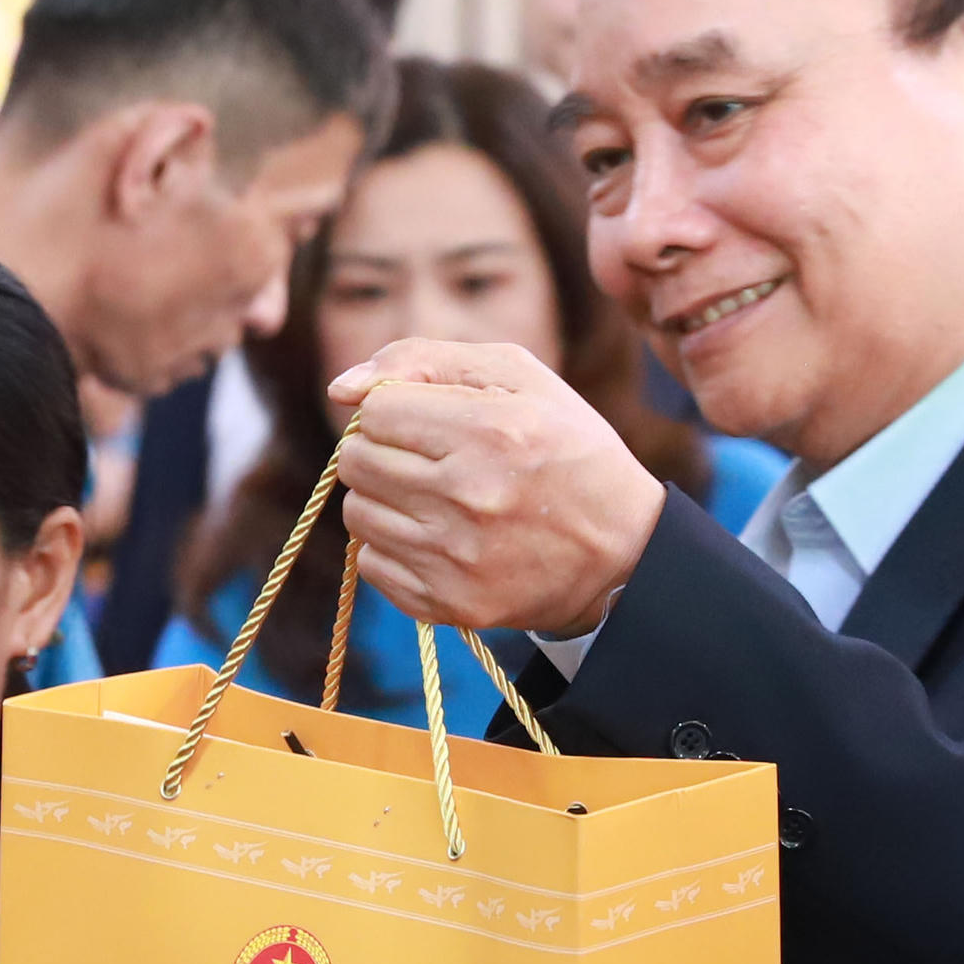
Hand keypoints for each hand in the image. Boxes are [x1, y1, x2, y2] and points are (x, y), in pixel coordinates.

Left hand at [323, 339, 667, 636]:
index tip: (424, 421)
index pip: (375, 412)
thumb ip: (424, 359)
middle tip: (425, 458)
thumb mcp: (519, 376)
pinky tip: (437, 537)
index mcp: (491, 429)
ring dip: (384, 500)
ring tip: (432, 497)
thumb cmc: (565, 448)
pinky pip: (372, 566)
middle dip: (380, 452)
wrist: (622, 552)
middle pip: (357, 463)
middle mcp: (470, 496)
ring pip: (357, 515)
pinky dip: (393, 548)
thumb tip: (341, 387)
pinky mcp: (450, 604)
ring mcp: (457, 557)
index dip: (392, 410)